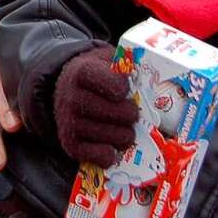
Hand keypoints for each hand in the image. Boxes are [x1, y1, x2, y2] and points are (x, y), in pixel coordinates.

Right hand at [53, 46, 137, 166]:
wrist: (66, 88)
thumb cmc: (95, 74)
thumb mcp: (106, 59)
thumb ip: (126, 64)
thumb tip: (152, 74)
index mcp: (82, 72)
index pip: (117, 87)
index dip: (126, 90)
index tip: (124, 89)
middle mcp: (72, 97)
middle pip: (121, 114)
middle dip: (132, 114)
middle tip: (130, 112)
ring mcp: (69, 122)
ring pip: (117, 137)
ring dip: (126, 134)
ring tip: (123, 127)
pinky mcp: (70, 145)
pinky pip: (103, 157)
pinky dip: (112, 154)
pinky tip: (111, 144)